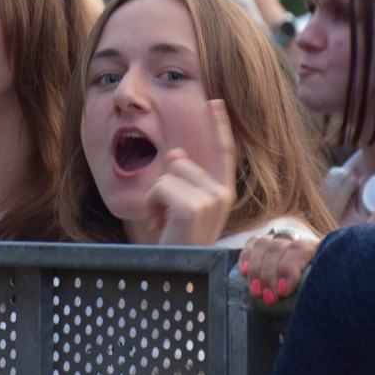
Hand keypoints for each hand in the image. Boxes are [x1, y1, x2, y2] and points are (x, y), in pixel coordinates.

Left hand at [145, 100, 236, 245]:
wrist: (175, 273)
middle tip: (167, 217)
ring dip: (156, 197)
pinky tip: (159, 224)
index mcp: (222, 193)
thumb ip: (182, 179)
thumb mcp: (180, 207)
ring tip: (164, 222)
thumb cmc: (175, 242)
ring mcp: (210, 200)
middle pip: (180, 163)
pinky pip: (160, 187)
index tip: (214, 101)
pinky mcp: (193, 206)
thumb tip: (176, 154)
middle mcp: (221, 194)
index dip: (219, 125)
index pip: (223, 152)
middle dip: (164, 186)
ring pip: (168, 174)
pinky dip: (151, 204)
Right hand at [239, 233, 319, 304]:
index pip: (301, 249)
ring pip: (263, 245)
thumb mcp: (325, 296)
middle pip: (278, 248)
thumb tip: (313, 313)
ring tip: (256, 292)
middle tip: (269, 299)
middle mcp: (300, 242)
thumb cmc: (320, 298)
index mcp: (319, 250)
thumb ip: (319, 298)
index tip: (283, 291)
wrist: (320, 294)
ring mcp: (281, 241)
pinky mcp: (265, 244)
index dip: (289, 268)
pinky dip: (246, 257)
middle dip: (270, 275)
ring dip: (256, 270)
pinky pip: (252, 244)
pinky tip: (243, 272)